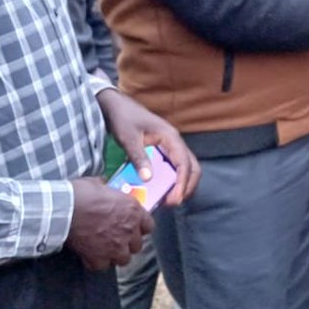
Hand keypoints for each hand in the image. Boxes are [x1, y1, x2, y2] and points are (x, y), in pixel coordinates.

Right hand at [67, 177, 153, 269]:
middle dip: (128, 244)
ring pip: (124, 260)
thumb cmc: (83, 193)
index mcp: (133, 211)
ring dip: (116, 255)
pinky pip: (102, 266)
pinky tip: (91, 256)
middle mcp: (129, 230)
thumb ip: (109, 190)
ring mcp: (115, 246)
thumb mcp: (101, 184)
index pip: (149, 226)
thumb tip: (104, 185)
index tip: (133, 228)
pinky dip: (97, 262)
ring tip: (106, 250)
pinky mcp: (99, 257)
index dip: (140, 228)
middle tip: (117, 240)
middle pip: (137, 246)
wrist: (66, 209)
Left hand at [98, 88, 200, 205]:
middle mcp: (175, 142)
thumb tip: (148, 179)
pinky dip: (173, 180)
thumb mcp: (129, 138)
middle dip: (187, 186)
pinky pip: (175, 167)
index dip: (183, 183)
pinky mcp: (164, 150)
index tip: (175, 199)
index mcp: (170, 137)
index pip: (184, 163)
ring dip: (182, 184)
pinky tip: (162, 189)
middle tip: (173, 202)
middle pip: (192, 166)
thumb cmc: (123, 119)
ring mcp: (171, 146)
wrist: (116, 106)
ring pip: (186, 168)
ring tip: (169, 199)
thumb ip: (139, 158)